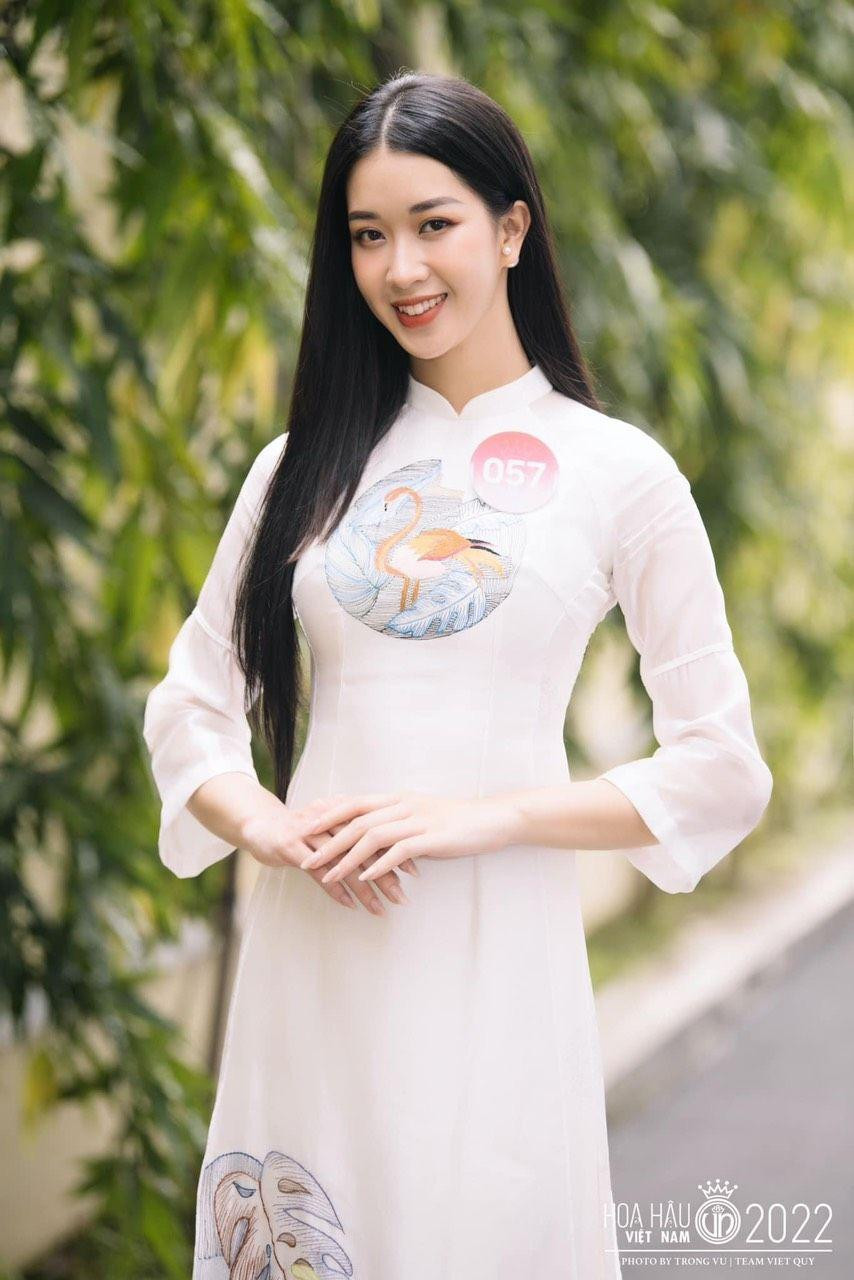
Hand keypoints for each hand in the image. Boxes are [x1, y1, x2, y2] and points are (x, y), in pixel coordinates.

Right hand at [241, 794, 418, 915]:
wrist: (259, 823)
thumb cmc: (300, 828)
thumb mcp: (329, 825)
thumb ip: (355, 833)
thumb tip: (389, 847)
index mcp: (342, 812)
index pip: (377, 832)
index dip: (397, 851)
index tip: (416, 871)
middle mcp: (329, 821)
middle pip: (365, 848)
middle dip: (386, 874)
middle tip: (403, 897)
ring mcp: (310, 835)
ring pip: (344, 862)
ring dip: (365, 887)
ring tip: (381, 908)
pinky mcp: (292, 849)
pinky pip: (318, 872)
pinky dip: (335, 889)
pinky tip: (351, 905)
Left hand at [298, 789, 521, 882]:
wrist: (492, 819)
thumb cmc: (455, 820)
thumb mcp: (420, 815)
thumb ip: (395, 820)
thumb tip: (372, 833)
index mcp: (396, 798)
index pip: (352, 803)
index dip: (325, 814)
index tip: (301, 826)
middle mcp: (401, 805)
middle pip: (354, 819)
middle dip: (325, 839)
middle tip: (302, 856)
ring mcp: (416, 820)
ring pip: (371, 836)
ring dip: (345, 857)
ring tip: (326, 875)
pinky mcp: (430, 838)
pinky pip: (398, 851)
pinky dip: (378, 865)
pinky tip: (364, 879)